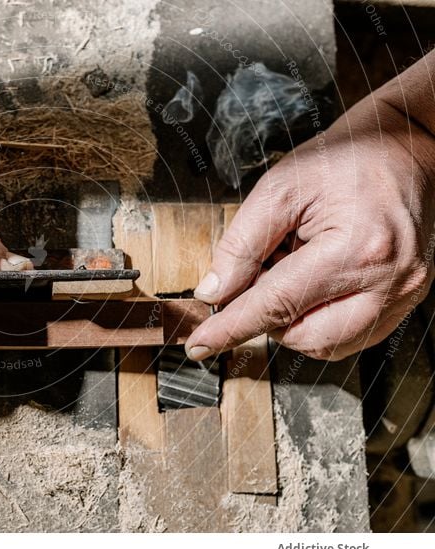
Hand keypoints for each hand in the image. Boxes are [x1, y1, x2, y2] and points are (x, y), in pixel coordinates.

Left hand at [186, 88, 434, 360]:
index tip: (200, 345)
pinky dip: (320, 318)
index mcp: (356, 249)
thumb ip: (241, 245)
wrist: (406, 146)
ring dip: (294, 321)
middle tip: (261, 273)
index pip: (278, 305)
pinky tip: (314, 282)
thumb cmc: (345, 159)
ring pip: (328, 344)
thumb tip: (214, 293)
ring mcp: (404, 293)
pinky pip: (352, 334)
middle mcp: (389, 281)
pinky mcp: (408, 298)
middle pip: (305, 336)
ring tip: (293, 269)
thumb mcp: (280, 188)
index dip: (232, 328)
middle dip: (269, 317)